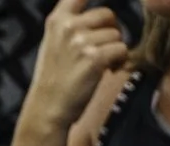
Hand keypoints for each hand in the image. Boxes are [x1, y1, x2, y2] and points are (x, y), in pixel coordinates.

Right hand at [28, 0, 129, 134]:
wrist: (47, 109)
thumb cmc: (53, 79)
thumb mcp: (53, 42)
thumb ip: (70, 22)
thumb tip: (101, 12)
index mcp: (57, 20)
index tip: (102, 13)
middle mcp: (68, 27)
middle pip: (107, 14)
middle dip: (109, 30)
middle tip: (101, 50)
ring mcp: (81, 42)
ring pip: (116, 34)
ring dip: (114, 49)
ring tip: (100, 66)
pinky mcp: (95, 58)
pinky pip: (122, 49)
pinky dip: (120, 61)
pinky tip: (108, 71)